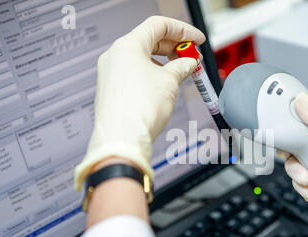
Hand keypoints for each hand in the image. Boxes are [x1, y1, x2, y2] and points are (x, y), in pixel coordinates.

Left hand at [74, 16, 204, 189]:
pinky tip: (167, 83)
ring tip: (183, 72)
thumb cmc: (138, 110)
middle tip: (193, 57)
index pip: (158, 25)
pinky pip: (136, 73)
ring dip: (165, 62)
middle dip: (175, 47)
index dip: (182, 30)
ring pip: (143, 58)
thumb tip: (188, 63)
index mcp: (127, 46)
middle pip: (150, 40)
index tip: (196, 39)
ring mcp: (112, 72)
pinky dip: (153, 73)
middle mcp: (116, 56)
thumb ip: (181, 67)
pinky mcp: (113, 88)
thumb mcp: (169, 82)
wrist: (122, 139)